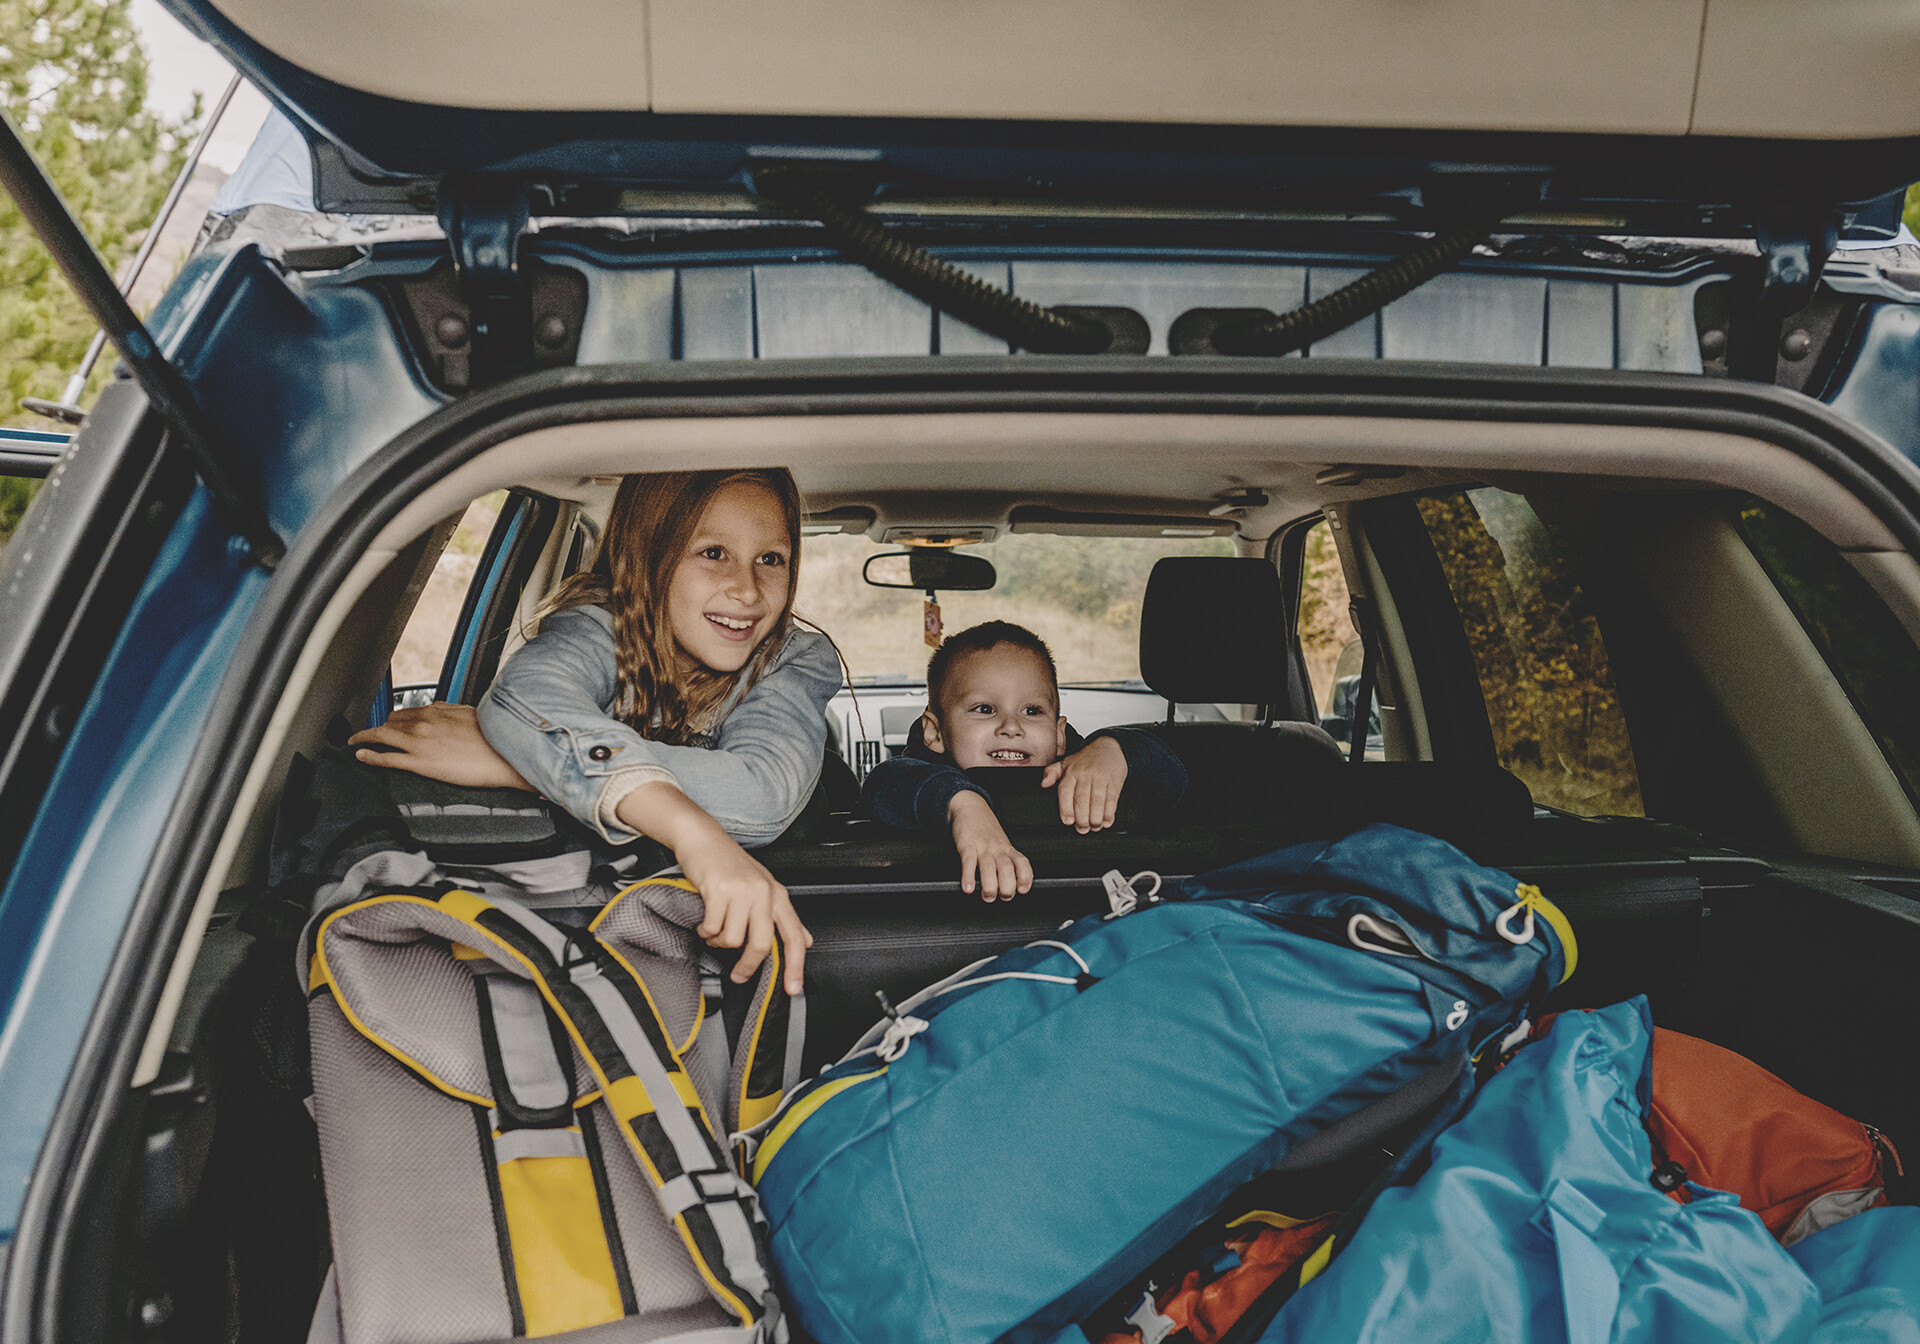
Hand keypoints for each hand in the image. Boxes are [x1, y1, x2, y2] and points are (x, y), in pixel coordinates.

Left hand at [349, 703, 532, 789]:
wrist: (504, 756)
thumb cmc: (492, 737)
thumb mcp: (468, 713)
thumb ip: (448, 709)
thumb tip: (435, 707)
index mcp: (435, 711)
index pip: (403, 712)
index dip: (392, 719)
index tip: (388, 724)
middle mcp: (423, 724)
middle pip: (388, 723)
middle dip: (377, 728)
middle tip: (369, 735)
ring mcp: (419, 743)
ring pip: (381, 736)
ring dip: (364, 738)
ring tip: (355, 743)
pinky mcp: (420, 763)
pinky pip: (386, 758)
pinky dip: (369, 756)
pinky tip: (361, 756)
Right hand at [620, 782, 809, 993]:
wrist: (702, 838)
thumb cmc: (730, 864)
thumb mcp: (763, 887)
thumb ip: (782, 916)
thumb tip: (805, 941)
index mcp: (777, 894)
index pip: (793, 936)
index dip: (795, 965)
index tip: (793, 988)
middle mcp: (763, 892)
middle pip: (762, 944)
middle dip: (748, 966)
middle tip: (739, 975)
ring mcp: (741, 891)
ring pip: (734, 939)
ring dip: (720, 942)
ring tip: (715, 931)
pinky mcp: (718, 890)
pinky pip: (713, 928)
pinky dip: (706, 931)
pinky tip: (705, 922)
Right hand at [948, 791, 1032, 900]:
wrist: (970, 807)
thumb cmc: (986, 830)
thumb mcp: (1002, 844)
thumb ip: (1007, 862)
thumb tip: (1010, 887)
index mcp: (1008, 849)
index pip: (1022, 863)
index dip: (1025, 877)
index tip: (1023, 889)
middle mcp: (997, 849)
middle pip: (1007, 868)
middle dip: (1007, 887)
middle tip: (1004, 896)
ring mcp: (982, 846)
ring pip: (989, 867)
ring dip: (990, 885)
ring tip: (988, 896)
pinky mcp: (966, 845)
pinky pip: (968, 861)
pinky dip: (968, 876)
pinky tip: (968, 887)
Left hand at [1040, 735, 1128, 832]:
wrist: (1108, 746)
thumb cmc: (1086, 759)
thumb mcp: (1065, 763)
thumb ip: (1051, 773)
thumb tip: (1043, 783)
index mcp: (1071, 772)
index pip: (1065, 791)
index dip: (1066, 808)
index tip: (1068, 821)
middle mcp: (1085, 774)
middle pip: (1082, 799)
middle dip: (1082, 818)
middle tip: (1082, 829)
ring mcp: (1100, 778)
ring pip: (1097, 801)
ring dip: (1095, 818)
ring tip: (1094, 827)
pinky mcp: (1114, 781)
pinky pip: (1112, 799)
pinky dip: (1109, 813)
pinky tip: (1106, 821)